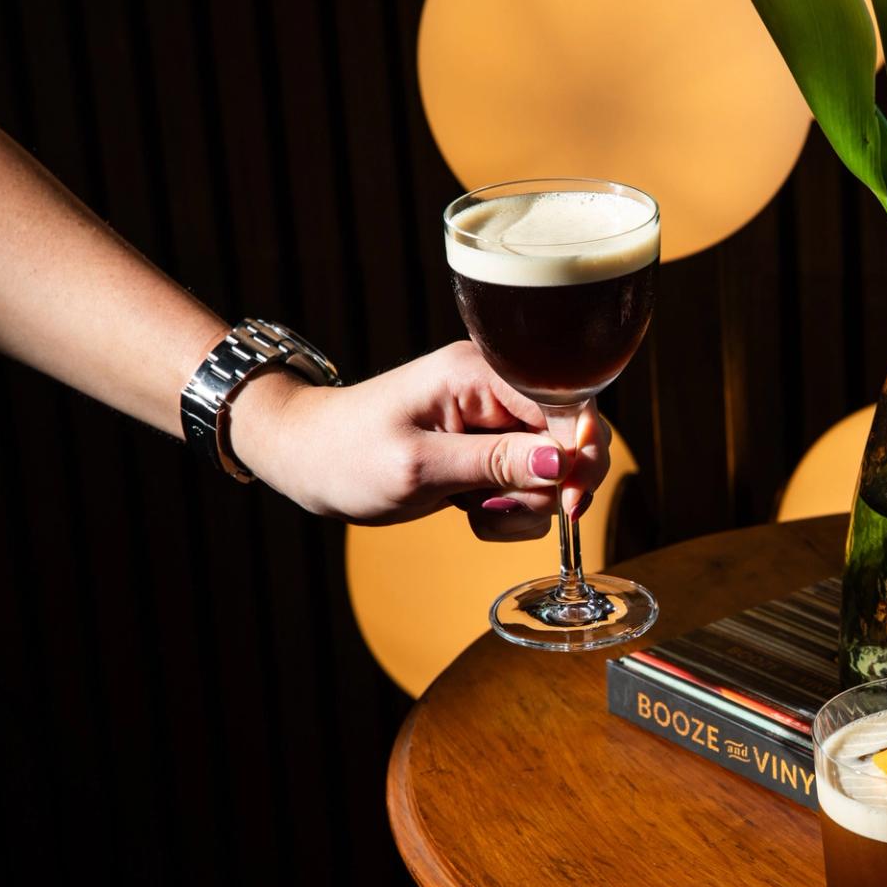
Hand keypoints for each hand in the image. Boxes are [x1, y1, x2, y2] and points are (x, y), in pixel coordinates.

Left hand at [229, 340, 609, 539]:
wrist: (306, 460)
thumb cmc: (345, 454)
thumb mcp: (419, 466)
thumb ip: (493, 464)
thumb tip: (561, 463)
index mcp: (480, 374)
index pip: (567, 406)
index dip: (580, 456)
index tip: (570, 504)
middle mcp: (496, 390)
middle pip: (567, 441)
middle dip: (544, 487)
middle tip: (494, 509)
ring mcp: (494, 422)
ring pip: (551, 473)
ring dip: (521, 506)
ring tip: (469, 511)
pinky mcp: (489, 451)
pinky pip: (527, 488)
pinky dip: (508, 512)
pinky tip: (468, 512)